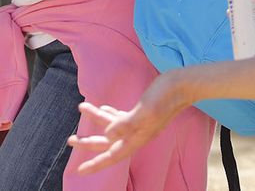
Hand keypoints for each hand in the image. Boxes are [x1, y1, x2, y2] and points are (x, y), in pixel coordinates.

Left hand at [67, 73, 189, 173]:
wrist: (183, 85)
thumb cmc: (165, 97)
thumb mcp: (144, 110)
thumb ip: (125, 124)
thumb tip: (108, 135)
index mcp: (136, 138)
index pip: (111, 155)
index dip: (95, 163)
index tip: (79, 170)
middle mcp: (136, 134)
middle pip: (107, 142)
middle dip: (88, 141)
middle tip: (70, 139)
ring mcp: (139, 123)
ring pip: (112, 127)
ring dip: (96, 119)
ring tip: (82, 107)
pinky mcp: (141, 112)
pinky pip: (121, 117)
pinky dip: (109, 114)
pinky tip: (102, 108)